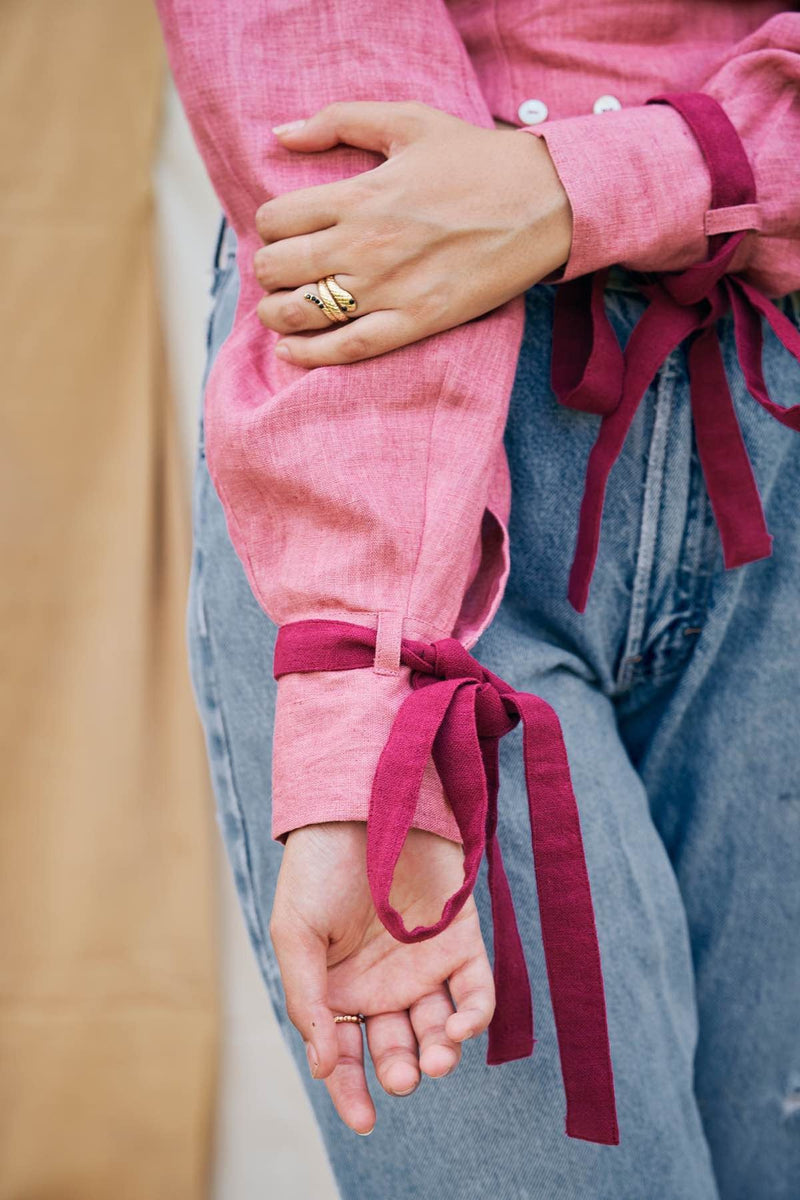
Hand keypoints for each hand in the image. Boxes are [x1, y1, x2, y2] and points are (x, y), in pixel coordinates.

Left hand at [254, 100, 571, 366]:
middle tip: (282, 270)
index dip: (269, 226)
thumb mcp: (408, 121)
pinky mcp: (416, 322)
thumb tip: (282, 133)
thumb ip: (339, 119)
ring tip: (279, 309)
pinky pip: (348, 347)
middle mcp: (365, 245)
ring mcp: (389, 289)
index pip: (274, 219)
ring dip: (278, 313)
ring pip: (303, 311)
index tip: (284, 230)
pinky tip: (292, 351)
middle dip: (269, 269)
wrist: (543, 203)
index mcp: (358, 196)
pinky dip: (311, 354)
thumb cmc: (477, 160)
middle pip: (277, 267)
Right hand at [269, 820, 494, 1135]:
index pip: (345, 1055)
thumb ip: (307, 998)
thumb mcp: (294, 933)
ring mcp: (424, 965)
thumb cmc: (318, 867)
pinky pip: (476, 991)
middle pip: (397, 1049)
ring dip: (440, 1053)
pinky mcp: (460, 941)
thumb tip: (322, 1064)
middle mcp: (382, 985)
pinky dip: (474, 1017)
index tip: (364, 1119)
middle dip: (402, 1071)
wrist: (362, 805)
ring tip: (435, 1059)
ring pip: (439, 1030)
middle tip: (405, 1074)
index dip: (351, 1091)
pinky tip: (460, 1027)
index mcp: (338, 989)